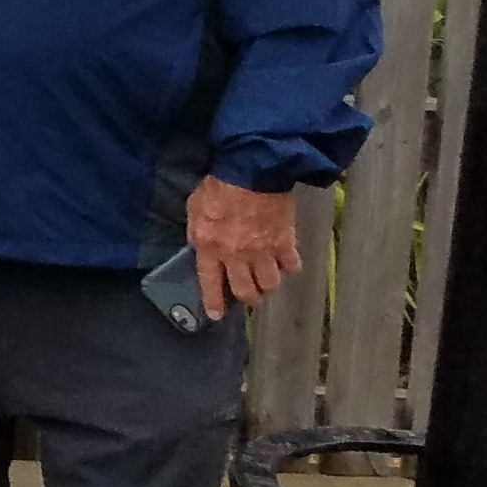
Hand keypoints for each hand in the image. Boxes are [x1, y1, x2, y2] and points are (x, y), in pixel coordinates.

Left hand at [188, 175, 300, 319]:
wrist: (252, 170)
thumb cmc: (219, 186)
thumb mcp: (194, 208)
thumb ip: (197, 232)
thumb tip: (199, 246)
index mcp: (210, 246)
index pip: (210, 283)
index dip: (213, 302)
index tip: (215, 315)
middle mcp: (236, 255)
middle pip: (245, 291)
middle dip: (246, 298)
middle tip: (247, 295)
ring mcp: (263, 251)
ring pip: (269, 284)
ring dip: (267, 286)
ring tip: (265, 281)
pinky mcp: (285, 242)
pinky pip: (292, 266)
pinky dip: (290, 268)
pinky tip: (287, 265)